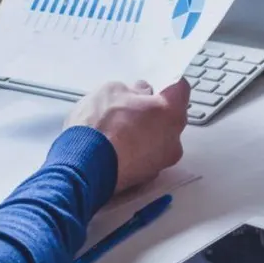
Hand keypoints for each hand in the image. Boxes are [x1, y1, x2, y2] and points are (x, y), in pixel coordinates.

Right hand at [65, 78, 189, 194]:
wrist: (84, 166)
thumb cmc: (100, 128)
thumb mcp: (111, 91)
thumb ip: (132, 90)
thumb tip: (138, 93)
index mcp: (170, 112)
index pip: (180, 89)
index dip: (166, 84)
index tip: (156, 84)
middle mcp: (173, 139)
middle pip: (171, 117)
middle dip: (154, 111)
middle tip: (131, 105)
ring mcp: (161, 162)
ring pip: (159, 140)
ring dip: (145, 133)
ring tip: (118, 128)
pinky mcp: (147, 178)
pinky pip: (146, 157)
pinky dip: (136, 151)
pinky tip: (115, 146)